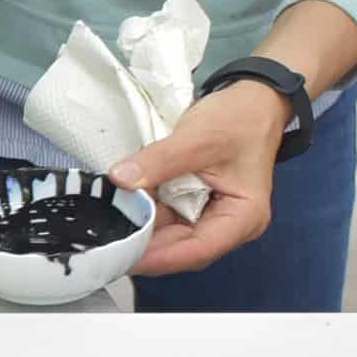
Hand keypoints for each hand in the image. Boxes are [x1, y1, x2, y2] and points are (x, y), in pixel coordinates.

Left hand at [111, 85, 292, 276]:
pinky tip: (118, 206)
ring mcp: (210, 216)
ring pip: (168, 233)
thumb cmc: (239, 119)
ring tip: (106, 224)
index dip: (159, 257)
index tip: (125, 257)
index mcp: (243, 218)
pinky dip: (143, 211)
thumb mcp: (198, 138)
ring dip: (140, 226)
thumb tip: (119, 179)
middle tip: (105, 242)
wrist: (251, 99)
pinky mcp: (194, 205)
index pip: (198, 250)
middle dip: (144, 244)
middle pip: (181, 247)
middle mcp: (229, 226)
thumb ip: (159, 161)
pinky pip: (165, 215)